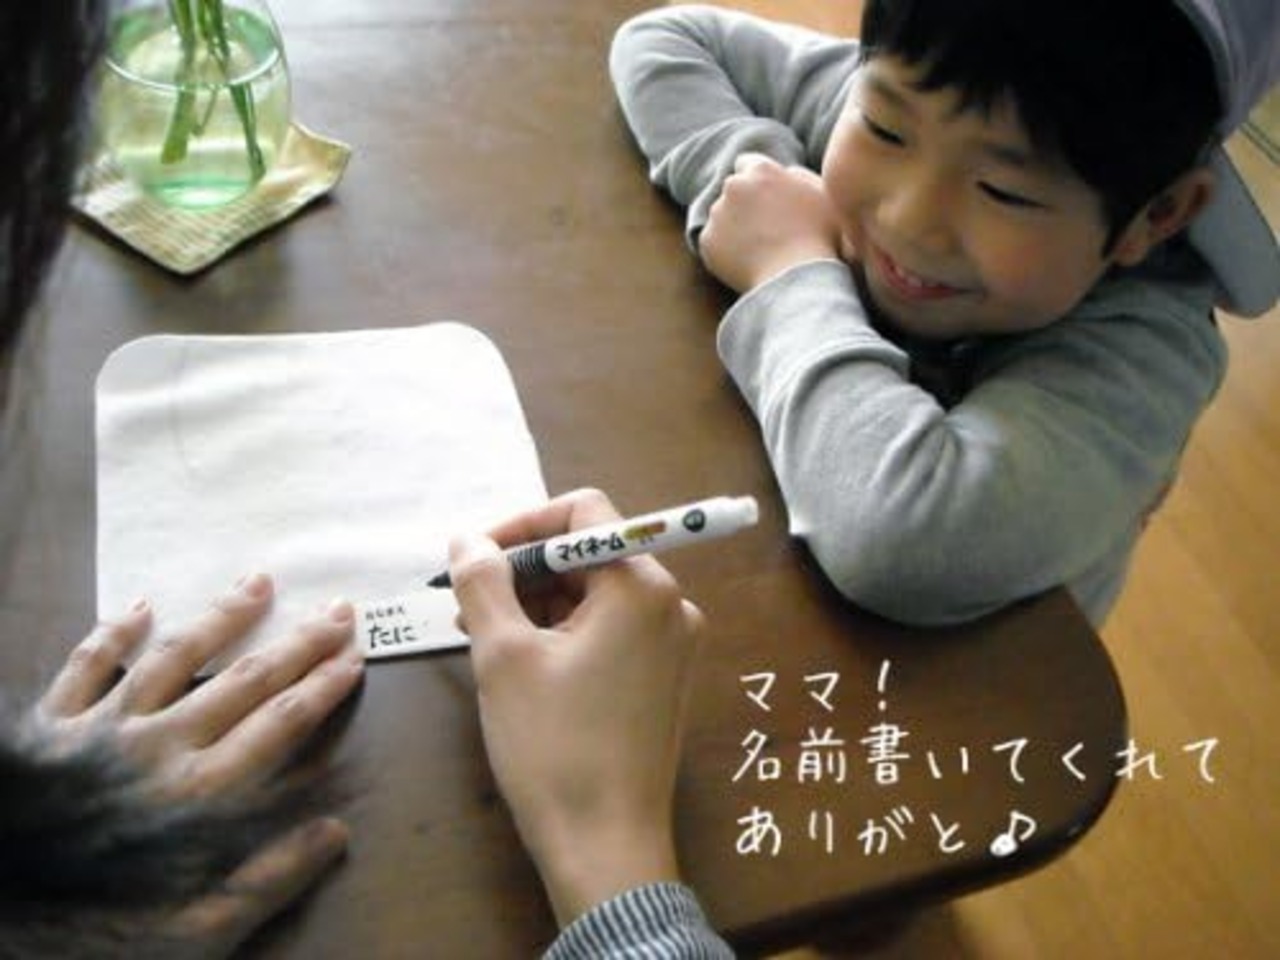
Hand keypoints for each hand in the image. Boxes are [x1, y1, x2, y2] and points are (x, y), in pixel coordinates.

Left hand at [34, 573, 363, 955]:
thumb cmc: (97, 932)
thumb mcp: (195, 933)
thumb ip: (266, 881)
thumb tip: (333, 832)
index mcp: (200, 793)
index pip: (280, 724)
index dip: (322, 688)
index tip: (354, 658)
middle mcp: (160, 746)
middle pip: (243, 681)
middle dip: (297, 645)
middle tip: (335, 611)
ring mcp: (103, 729)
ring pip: (175, 658)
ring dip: (222, 619)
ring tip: (257, 584)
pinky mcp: (51, 727)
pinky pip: (87, 667)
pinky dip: (114, 636)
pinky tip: (141, 608)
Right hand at [450, 489, 705, 926]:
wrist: (606, 847)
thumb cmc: (554, 748)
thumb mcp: (504, 657)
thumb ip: (484, 584)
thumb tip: (468, 540)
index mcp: (643, 586)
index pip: (583, 512)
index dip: (521, 525)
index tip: (473, 557)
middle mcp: (671, 605)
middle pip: (589, 555)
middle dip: (523, 573)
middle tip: (465, 607)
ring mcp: (673, 646)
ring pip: (596, 597)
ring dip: (538, 606)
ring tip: (482, 640)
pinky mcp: (664, 680)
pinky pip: (610, 633)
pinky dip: (564, 636)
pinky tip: (522, 666)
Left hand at [700, 152, 842, 292]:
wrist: (798, 277)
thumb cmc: (819, 237)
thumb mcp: (822, 195)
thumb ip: (798, 176)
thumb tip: (785, 172)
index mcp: (762, 170)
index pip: (748, 163)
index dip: (757, 181)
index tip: (765, 196)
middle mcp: (734, 186)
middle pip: (734, 190)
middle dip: (744, 203)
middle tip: (764, 228)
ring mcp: (717, 214)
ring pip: (722, 217)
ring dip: (734, 227)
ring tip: (760, 250)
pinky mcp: (707, 242)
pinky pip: (714, 244)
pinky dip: (725, 252)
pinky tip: (747, 264)